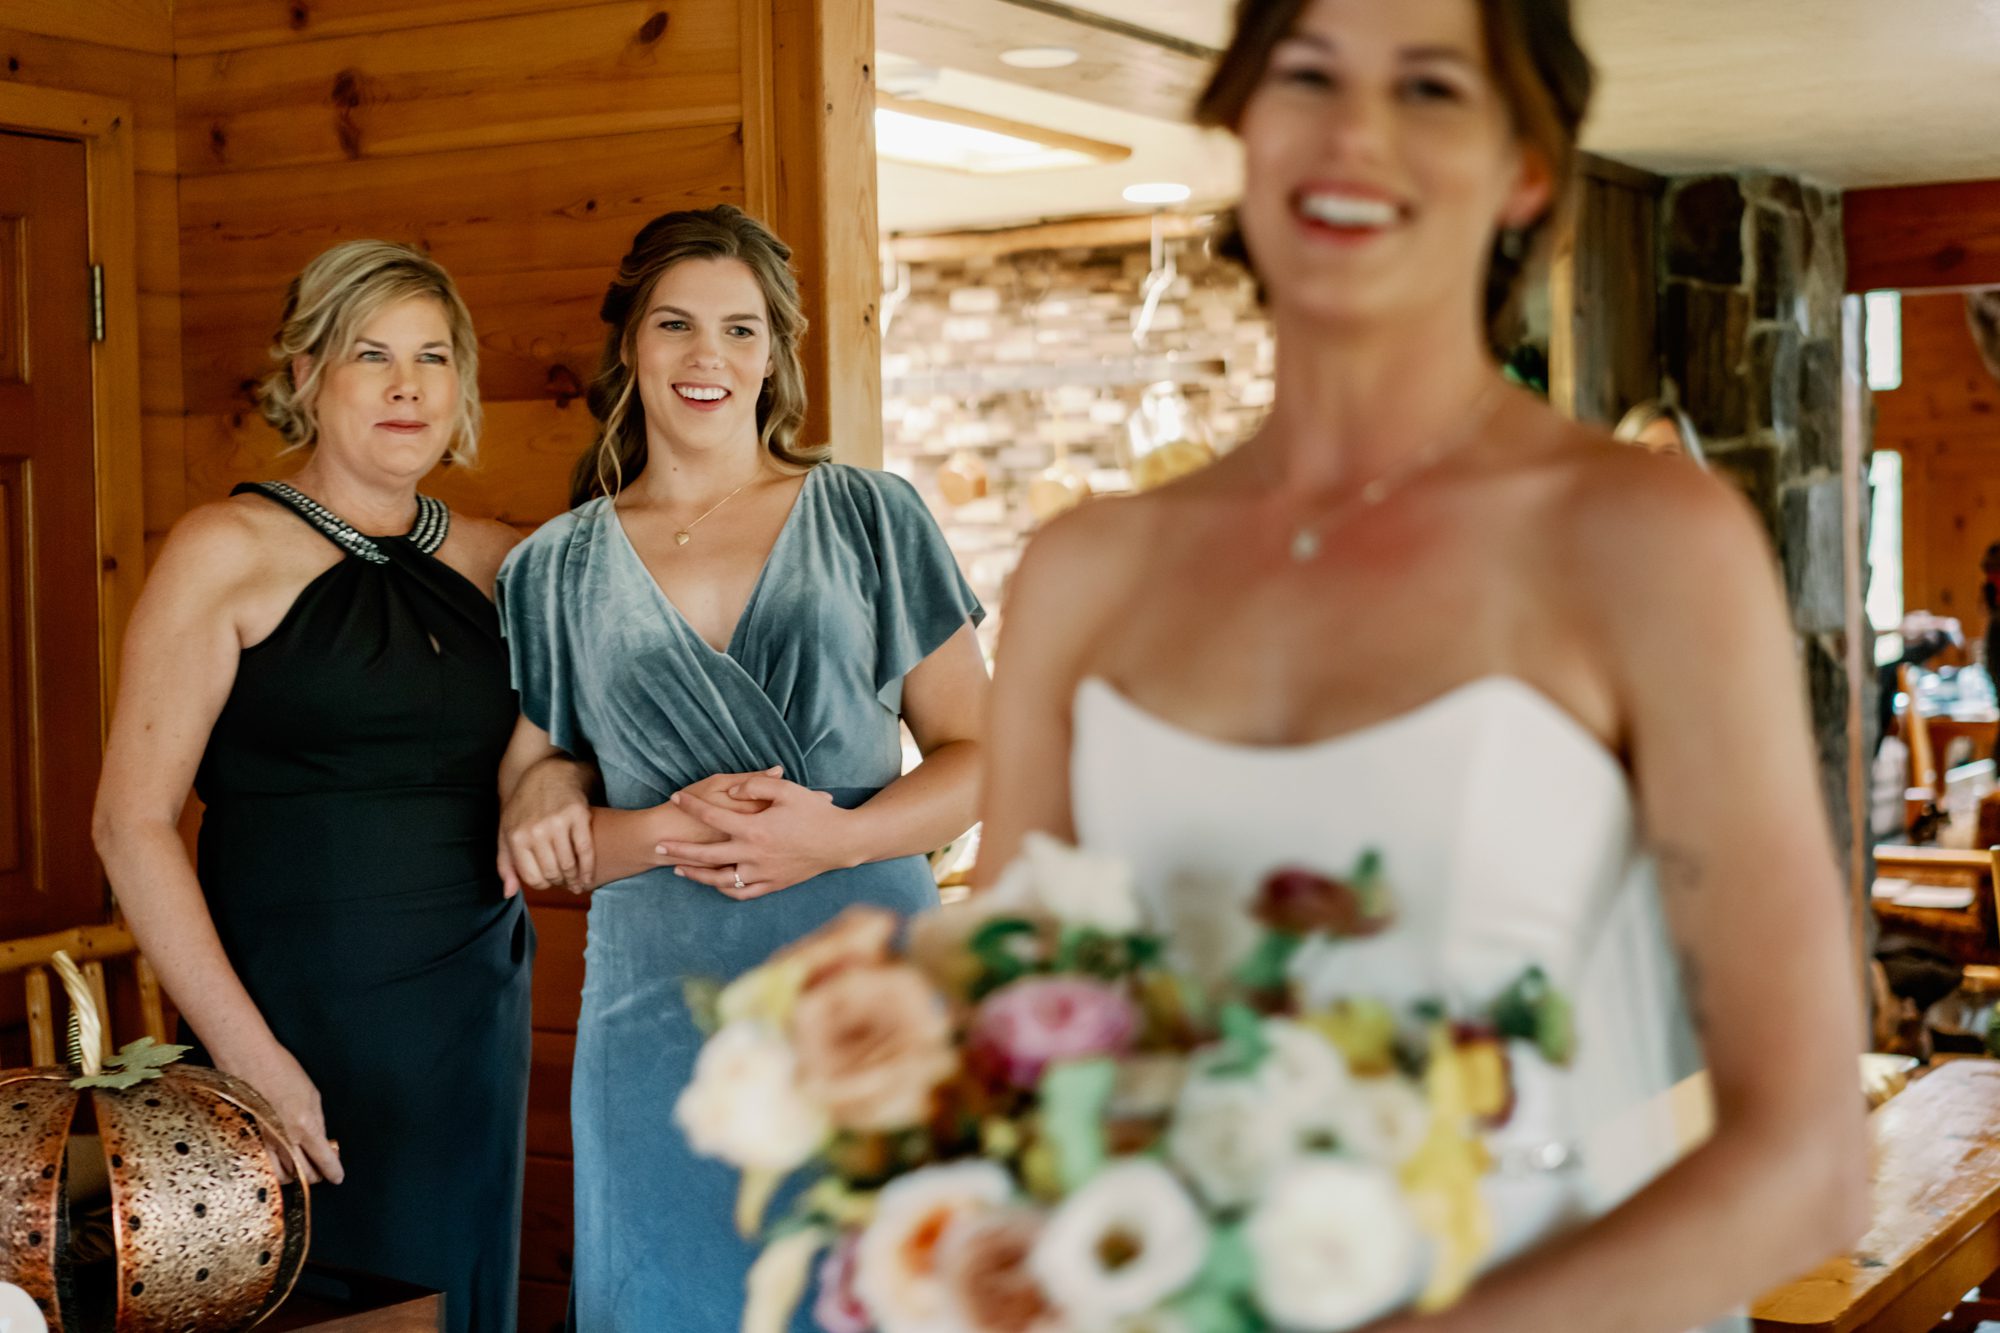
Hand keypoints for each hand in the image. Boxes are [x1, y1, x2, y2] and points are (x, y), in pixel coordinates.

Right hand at [216, 1041, 343, 1184]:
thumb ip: (317, 1121)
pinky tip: (278, 1164)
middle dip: (315, 1176)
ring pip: (282, 1177)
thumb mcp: (311, 1093)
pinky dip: (273, 1170)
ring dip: (294, 1176)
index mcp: (305, 1126)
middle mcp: (284, 1140)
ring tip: (300, 1168)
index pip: (324, 1160)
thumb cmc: (280, 1070)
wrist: (248, 1060)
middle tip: (320, 1171)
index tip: (337, 1176)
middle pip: (304, 1175)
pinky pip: (262, 1166)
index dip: (333, 1172)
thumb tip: (321, 1139)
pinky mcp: (246, 1142)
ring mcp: (263, 1143)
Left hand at [500, 757, 594, 894]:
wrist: (545, 773)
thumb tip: (509, 894)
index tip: (550, 882)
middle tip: (566, 883)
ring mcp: (558, 823)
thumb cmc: (523, 807)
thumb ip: (505, 864)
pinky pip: (586, 850)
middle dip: (560, 883)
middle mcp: (536, 831)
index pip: (533, 877)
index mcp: (516, 837)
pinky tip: (589, 876)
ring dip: (575, 879)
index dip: (544, 885)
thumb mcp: (506, 833)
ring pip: (569, 864)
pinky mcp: (578, 815)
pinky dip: (588, 868)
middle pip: (552, 873)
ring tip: (578, 882)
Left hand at [659, 774, 858, 899]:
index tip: (676, 798)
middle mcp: (754, 853)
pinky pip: (743, 892)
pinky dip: (725, 889)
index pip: (713, 815)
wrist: (841, 842)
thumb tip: (733, 790)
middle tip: (658, 845)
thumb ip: (756, 785)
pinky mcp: (773, 884)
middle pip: (707, 853)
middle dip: (679, 848)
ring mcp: (763, 873)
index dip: (691, 805)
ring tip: (678, 868)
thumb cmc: (815, 812)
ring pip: (720, 879)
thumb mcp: (788, 790)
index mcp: (755, 828)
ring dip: (697, 874)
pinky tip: (714, 883)